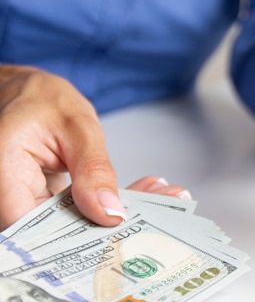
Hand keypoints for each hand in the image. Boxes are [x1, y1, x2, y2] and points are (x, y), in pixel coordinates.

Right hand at [0, 65, 188, 230]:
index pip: (33, 228)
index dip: (76, 238)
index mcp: (4, 173)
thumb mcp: (76, 126)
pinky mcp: (44, 204)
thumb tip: (109, 212)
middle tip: (158, 214)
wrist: (31, 93)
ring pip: (70, 227)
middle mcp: (8, 195)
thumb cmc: (44, 101)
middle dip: (110, 227)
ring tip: (162, 198)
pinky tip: (147, 193)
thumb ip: (93, 169)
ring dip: (117, 215)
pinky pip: (76, 214)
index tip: (121, 229)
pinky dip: (110, 204)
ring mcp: (25, 202)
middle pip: (54, 233)